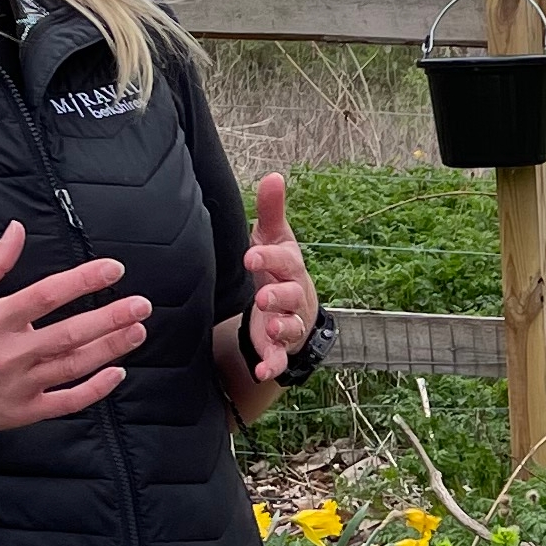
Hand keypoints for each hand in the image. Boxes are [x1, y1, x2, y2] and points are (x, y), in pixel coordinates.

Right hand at [0, 223, 152, 442]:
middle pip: (72, 333)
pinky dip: (94, 389)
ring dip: (111, 348)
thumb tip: (16, 230)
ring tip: (138, 331)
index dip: (84, 280)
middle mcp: (9, 355)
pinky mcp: (22, 412)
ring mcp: (19, 387)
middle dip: (112, 317)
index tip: (113, 268)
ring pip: (76, 366)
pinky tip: (116, 373)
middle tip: (142, 305)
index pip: (47, 295)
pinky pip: (67, 402)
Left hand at [239, 174, 318, 381]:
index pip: (283, 261)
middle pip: (292, 296)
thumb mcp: (275, 239)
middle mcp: (294, 296)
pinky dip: (272, 365)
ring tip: (272, 328)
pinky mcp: (281, 346)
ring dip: (283, 328)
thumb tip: (274, 174)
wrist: (292, 308)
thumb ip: (272, 210)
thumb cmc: (280, 269)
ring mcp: (290, 323)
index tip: (251, 255)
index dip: (269, 259)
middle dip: (279, 296)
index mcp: (290, 268)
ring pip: (291, 327)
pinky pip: (280, 358)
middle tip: (263, 295)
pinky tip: (261, 371)